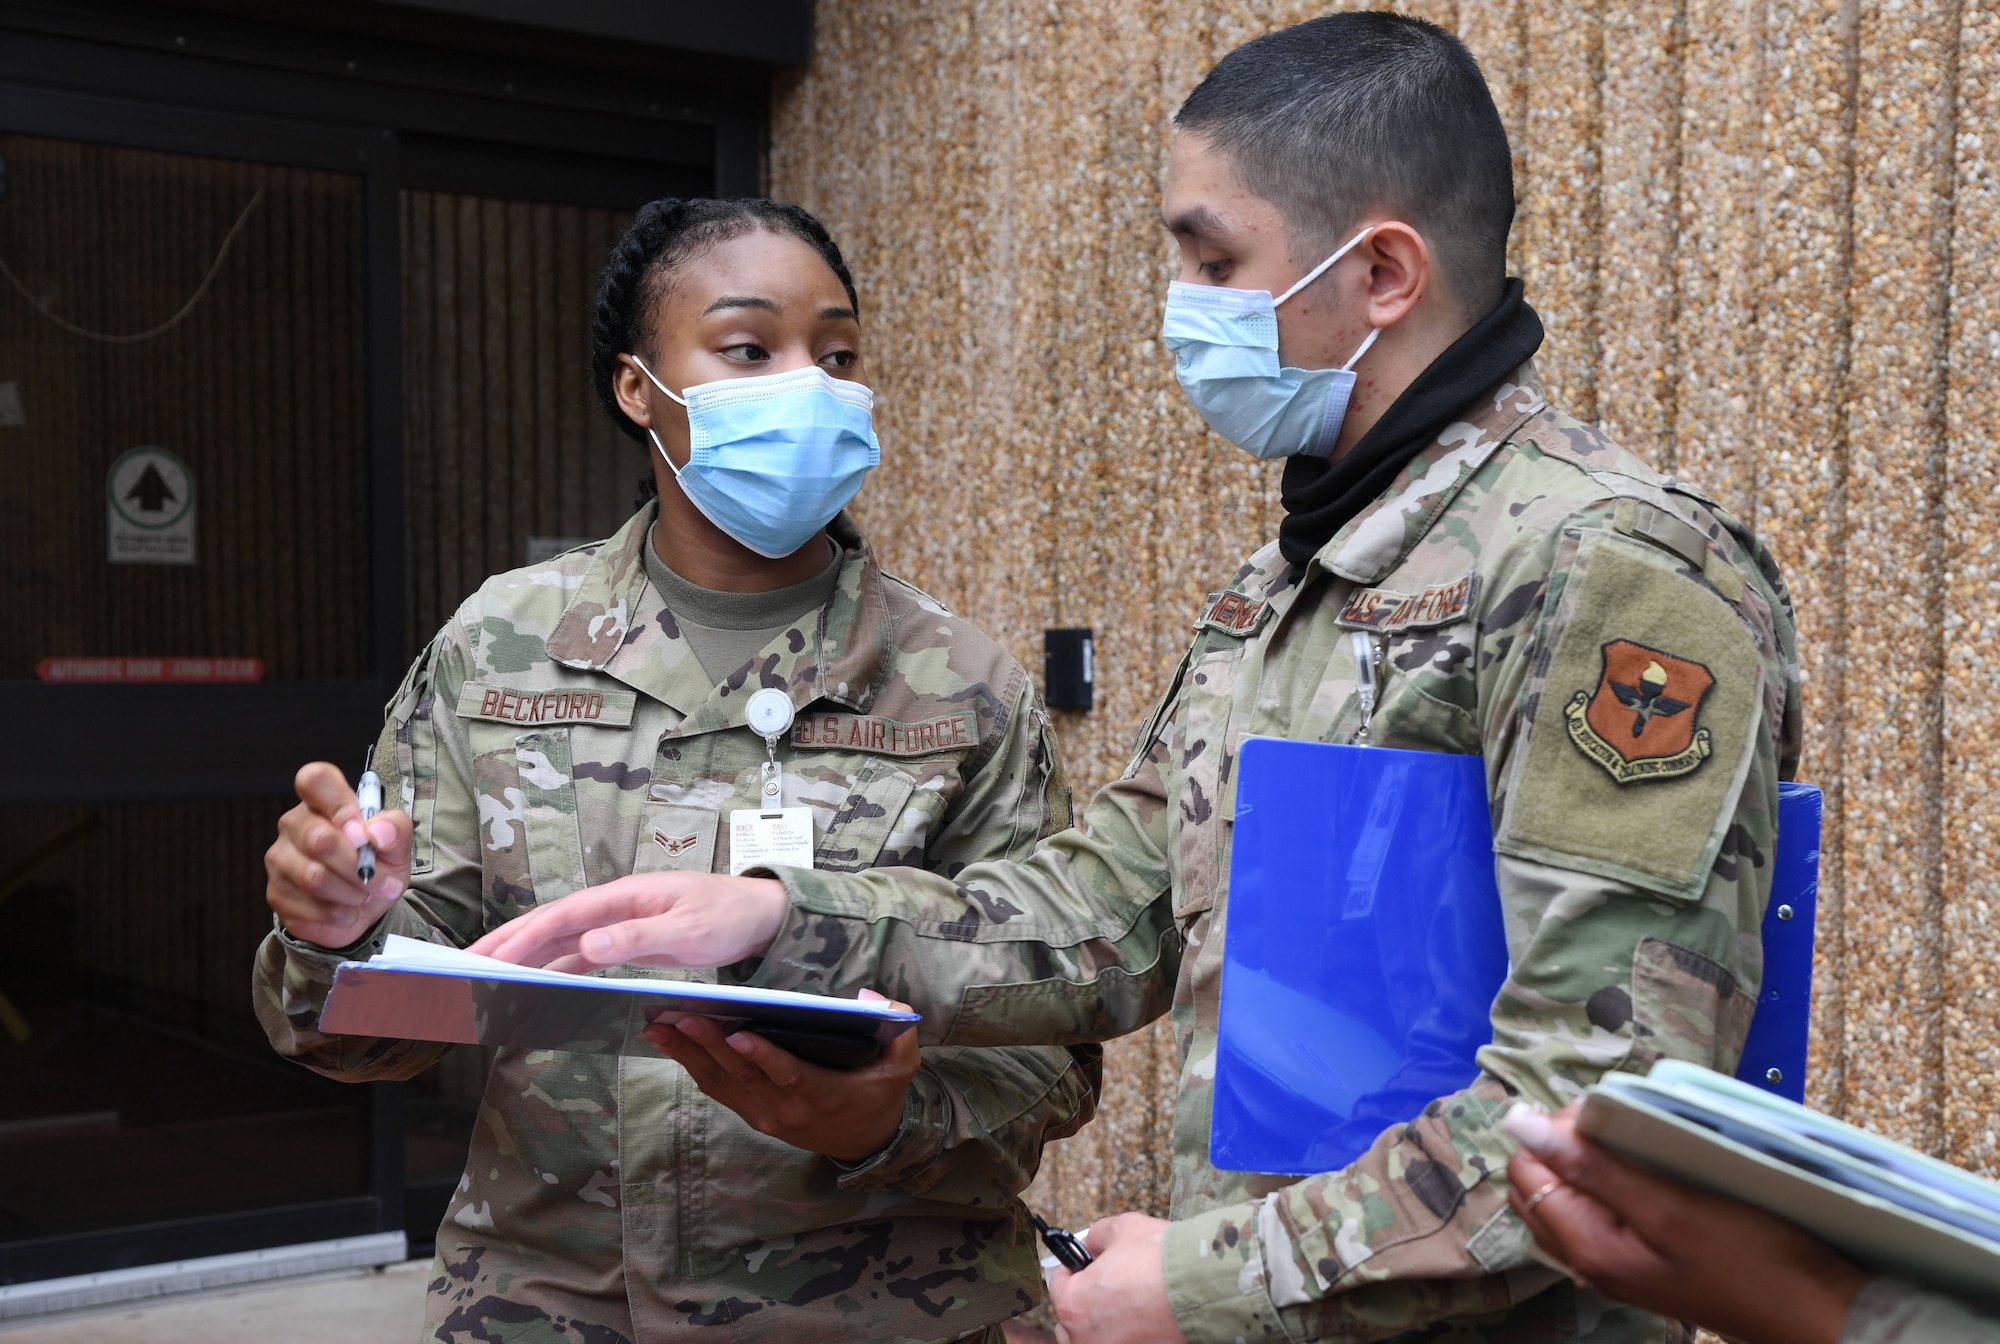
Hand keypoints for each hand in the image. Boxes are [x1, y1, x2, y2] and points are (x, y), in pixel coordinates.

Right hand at [265, 762, 411, 946]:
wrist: (362, 910)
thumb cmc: (376, 867)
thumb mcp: (397, 847)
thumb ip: (396, 830)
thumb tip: (378, 831)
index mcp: (324, 802)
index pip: (314, 779)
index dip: (339, 805)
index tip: (362, 833)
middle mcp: (295, 824)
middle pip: (319, 839)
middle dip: (359, 866)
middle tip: (379, 879)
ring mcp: (280, 858)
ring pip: (314, 877)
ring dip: (351, 892)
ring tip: (364, 895)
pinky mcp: (275, 893)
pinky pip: (308, 906)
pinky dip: (338, 913)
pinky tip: (346, 910)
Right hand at [468, 872, 788, 971]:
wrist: (762, 916)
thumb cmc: (730, 916)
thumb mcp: (689, 931)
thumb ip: (639, 937)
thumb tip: (588, 945)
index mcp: (624, 895)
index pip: (561, 916)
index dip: (522, 937)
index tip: (490, 959)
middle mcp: (615, 905)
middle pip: (550, 924)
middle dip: (508, 944)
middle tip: (466, 969)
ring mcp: (619, 922)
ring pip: (561, 939)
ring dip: (526, 958)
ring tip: (488, 979)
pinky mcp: (628, 939)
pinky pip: (582, 954)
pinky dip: (556, 968)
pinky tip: (537, 986)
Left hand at [641, 989, 919, 1160]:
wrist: (866, 1142)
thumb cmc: (880, 1094)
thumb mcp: (902, 1065)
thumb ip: (899, 1029)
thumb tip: (871, 995)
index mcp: (824, 1094)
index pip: (788, 1074)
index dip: (763, 1056)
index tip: (738, 1032)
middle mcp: (788, 1109)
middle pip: (744, 1076)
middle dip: (710, 1045)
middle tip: (682, 1016)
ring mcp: (767, 1115)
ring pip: (722, 1083)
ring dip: (689, 1054)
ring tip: (660, 1026)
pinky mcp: (753, 1115)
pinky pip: (719, 1090)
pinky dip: (692, 1066)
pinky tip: (670, 1043)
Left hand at [1047, 1212, 1184, 1343]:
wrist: (1206, 1287)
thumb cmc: (1161, 1259)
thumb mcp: (1123, 1228)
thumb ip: (1097, 1235)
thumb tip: (1092, 1243)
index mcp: (1073, 1304)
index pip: (1058, 1285)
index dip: (1074, 1268)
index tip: (1086, 1264)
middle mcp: (1086, 1338)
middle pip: (1070, 1321)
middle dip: (1084, 1302)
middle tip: (1108, 1287)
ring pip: (1092, 1341)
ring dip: (1101, 1327)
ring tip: (1125, 1310)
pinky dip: (1127, 1337)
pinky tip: (1143, 1323)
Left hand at [1504, 1104, 1868, 1343]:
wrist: (1820, 1313)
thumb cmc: (1754, 1258)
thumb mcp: (1670, 1205)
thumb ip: (1591, 1166)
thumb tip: (1518, 1125)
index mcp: (1587, 1248)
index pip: (1525, 1171)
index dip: (1548, 1131)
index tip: (1596, 1110)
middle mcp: (1589, 1263)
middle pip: (1539, 1186)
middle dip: (1561, 1144)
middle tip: (1612, 1120)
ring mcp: (1616, 1266)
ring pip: (1567, 1200)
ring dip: (1584, 1162)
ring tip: (1627, 1139)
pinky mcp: (1642, 1264)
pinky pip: (1598, 1215)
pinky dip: (1606, 1184)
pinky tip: (1638, 1169)